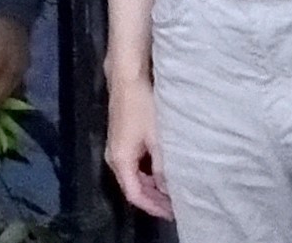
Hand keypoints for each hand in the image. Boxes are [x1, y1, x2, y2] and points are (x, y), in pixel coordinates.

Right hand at [104, 76, 171, 218]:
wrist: (127, 78)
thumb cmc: (143, 107)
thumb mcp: (157, 139)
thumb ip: (163, 167)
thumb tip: (169, 189)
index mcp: (121, 161)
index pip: (135, 195)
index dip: (154, 207)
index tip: (174, 213)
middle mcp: (114, 157)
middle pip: (133, 187)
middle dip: (154, 198)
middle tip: (177, 204)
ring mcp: (116, 147)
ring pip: (134, 176)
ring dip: (152, 185)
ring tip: (174, 189)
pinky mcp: (122, 139)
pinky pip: (134, 165)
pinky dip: (148, 172)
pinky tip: (163, 170)